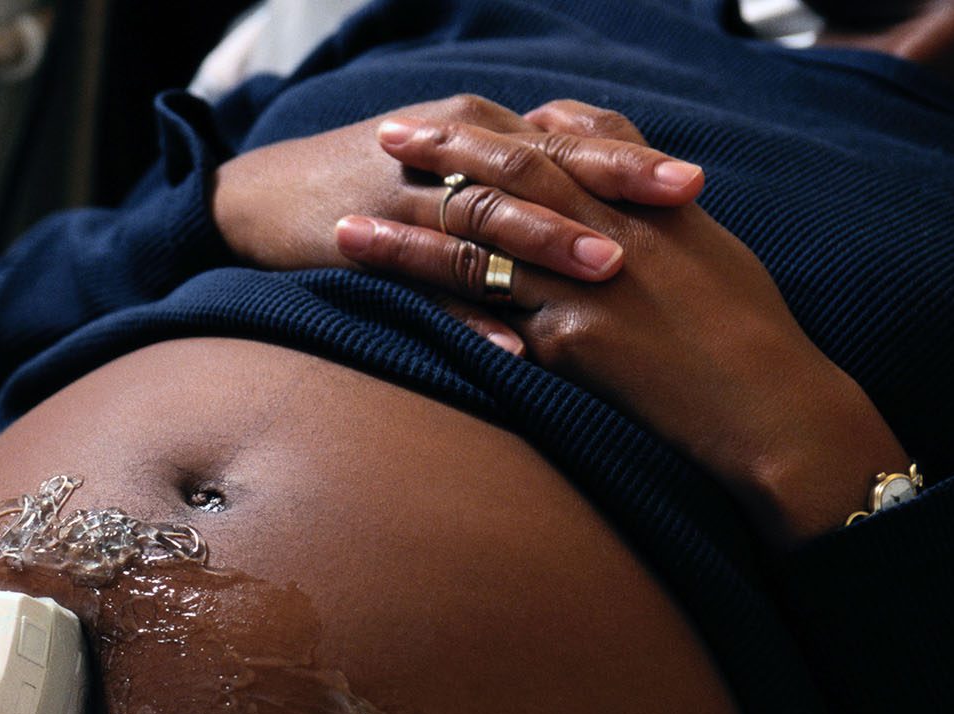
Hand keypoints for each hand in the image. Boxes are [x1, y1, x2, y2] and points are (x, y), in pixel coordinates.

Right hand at [210, 94, 704, 350]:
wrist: (261, 199)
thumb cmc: (371, 184)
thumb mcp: (446, 161)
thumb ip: (515, 168)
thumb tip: (592, 179)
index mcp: (474, 129)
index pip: (562, 140)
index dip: (626, 159)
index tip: (692, 182)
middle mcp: (445, 155)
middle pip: (538, 167)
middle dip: (609, 188)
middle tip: (677, 205)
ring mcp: (406, 204)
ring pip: (486, 220)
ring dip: (547, 246)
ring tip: (608, 274)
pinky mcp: (368, 251)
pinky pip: (426, 286)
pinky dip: (471, 314)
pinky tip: (516, 342)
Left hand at [337, 100, 908, 544]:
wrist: (773, 407)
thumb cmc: (749, 336)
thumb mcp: (709, 249)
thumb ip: (654, 206)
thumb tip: (615, 178)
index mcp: (646, 200)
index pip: (560, 139)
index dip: (495, 129)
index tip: (442, 119)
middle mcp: (612, 228)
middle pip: (507, 176)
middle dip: (441, 155)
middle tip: (382, 140)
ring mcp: (590, 281)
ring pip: (477, 245)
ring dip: (404, 239)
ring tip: (344, 231)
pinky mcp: (576, 339)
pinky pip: (486, 320)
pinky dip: (432, 312)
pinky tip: (381, 310)